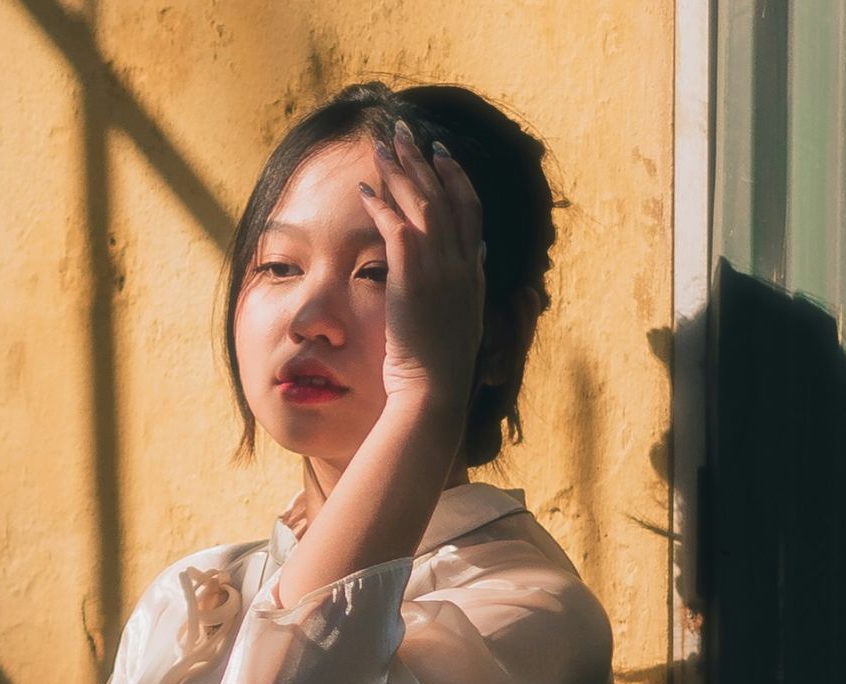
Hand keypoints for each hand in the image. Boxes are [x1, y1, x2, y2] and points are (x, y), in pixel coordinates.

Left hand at [357, 119, 486, 401]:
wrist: (435, 388)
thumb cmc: (444, 361)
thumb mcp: (467, 314)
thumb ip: (472, 280)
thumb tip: (480, 254)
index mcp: (474, 272)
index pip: (470, 210)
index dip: (456, 177)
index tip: (441, 153)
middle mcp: (461, 264)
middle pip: (445, 197)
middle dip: (424, 161)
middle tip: (405, 132)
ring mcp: (439, 270)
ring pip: (422, 205)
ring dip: (401, 172)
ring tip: (382, 147)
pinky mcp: (412, 278)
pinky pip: (396, 228)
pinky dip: (381, 205)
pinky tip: (366, 189)